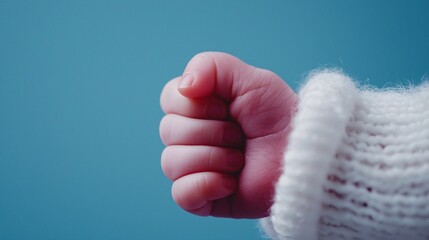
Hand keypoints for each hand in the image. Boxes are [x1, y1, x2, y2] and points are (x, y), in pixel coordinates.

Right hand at [160, 52, 296, 217]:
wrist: (303, 155)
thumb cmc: (279, 117)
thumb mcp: (250, 79)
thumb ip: (210, 66)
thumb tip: (183, 87)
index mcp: (198, 108)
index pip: (169, 99)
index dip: (197, 104)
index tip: (228, 108)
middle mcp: (192, 137)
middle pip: (168, 131)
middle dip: (212, 132)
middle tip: (241, 136)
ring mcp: (196, 168)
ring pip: (171, 162)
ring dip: (213, 158)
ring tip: (240, 160)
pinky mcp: (203, 198)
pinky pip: (181, 194)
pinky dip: (205, 185)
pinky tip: (230, 182)